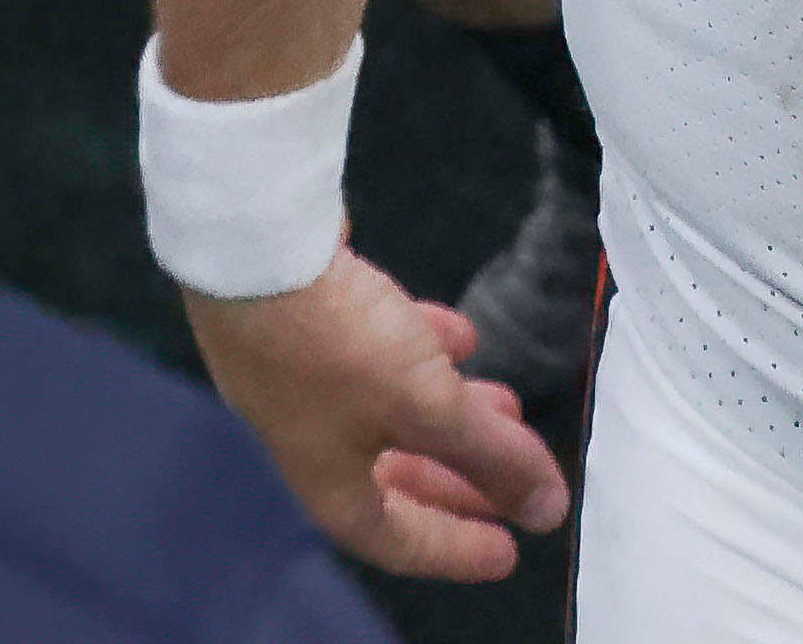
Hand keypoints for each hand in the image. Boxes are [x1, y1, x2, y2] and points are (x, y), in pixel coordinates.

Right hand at [188, 247, 574, 581]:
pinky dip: (422, 355)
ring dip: (452, 414)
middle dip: (464, 479)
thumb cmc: (337, 344)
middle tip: (518, 481)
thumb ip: (493, 457)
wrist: (255, 250)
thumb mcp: (429, 407)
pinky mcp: (309, 323)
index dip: (458, 549)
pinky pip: (376, 353)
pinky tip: (460, 338)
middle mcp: (312, 440)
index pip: (400, 539)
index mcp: (330, 483)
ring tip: (507, 405)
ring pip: (391, 413)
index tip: (508, 551)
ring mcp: (304, 379)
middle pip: (398, 478)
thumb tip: (547, 511)